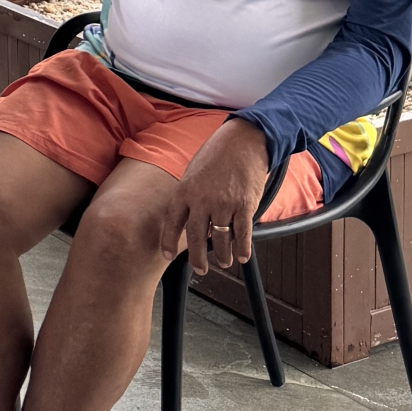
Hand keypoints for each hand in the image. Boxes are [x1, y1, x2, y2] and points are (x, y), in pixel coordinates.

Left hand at [161, 116, 271, 268]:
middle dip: (198, 258)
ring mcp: (224, 203)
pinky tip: (241, 256)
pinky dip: (242, 248)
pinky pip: (242, 233)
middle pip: (197, 237)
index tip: (166, 255)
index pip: (173, 222)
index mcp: (185, 190)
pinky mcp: (244, 205)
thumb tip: (187, 217)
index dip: (168, 241)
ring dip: (223, 255)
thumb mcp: (193, 172)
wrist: (243, 141)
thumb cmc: (217, 155)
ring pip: (221, 239)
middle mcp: (202, 199)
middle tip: (201, 269)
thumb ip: (189, 195)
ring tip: (223, 262)